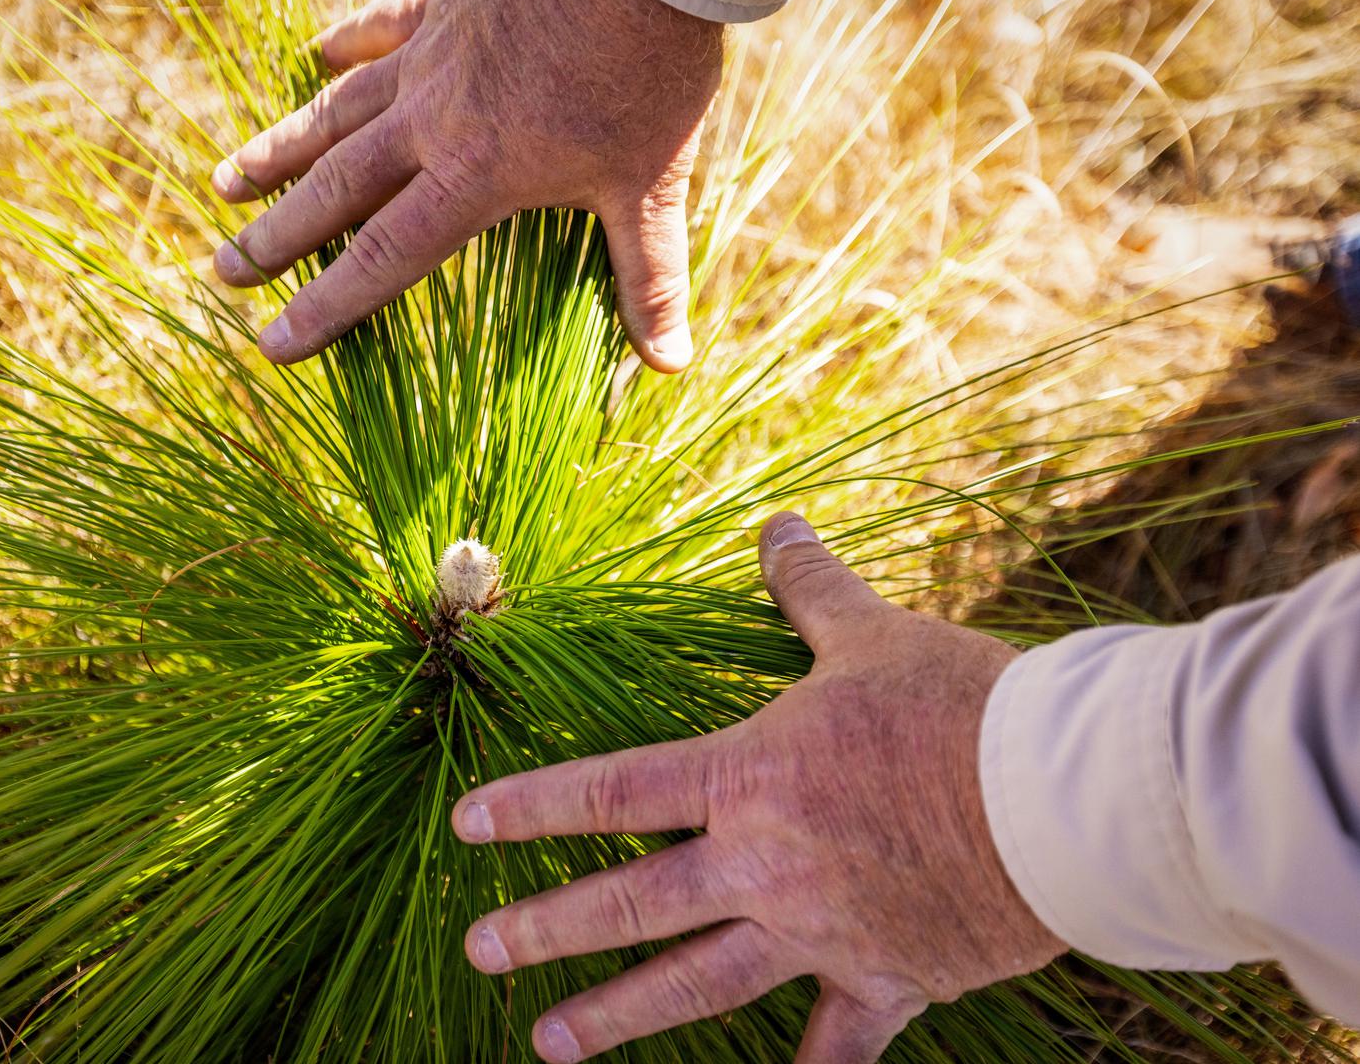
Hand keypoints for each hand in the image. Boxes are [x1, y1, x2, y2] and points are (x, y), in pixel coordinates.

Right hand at [210, 0, 721, 370]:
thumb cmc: (647, 77)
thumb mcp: (651, 187)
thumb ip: (649, 278)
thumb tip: (669, 365)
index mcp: (475, 175)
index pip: (384, 258)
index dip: (326, 308)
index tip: (273, 343)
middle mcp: (432, 120)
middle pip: (336, 189)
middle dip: (276, 237)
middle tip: (224, 271)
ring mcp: (431, 56)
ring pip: (335, 112)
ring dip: (280, 149)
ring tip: (226, 181)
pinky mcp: (445, 3)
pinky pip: (380, 26)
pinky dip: (345, 44)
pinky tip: (316, 56)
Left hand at [450, 512, 1066, 1062]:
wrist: (1065, 797)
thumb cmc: (964, 706)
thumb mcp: (874, 632)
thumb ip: (810, 586)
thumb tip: (777, 523)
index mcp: (750, 774)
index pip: (614, 790)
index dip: (534, 805)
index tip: (469, 822)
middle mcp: (765, 863)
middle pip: (632, 903)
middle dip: (546, 929)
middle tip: (479, 952)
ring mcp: (818, 931)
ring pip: (697, 985)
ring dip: (618, 1018)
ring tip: (548, 1047)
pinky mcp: (886, 979)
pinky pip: (836, 1049)